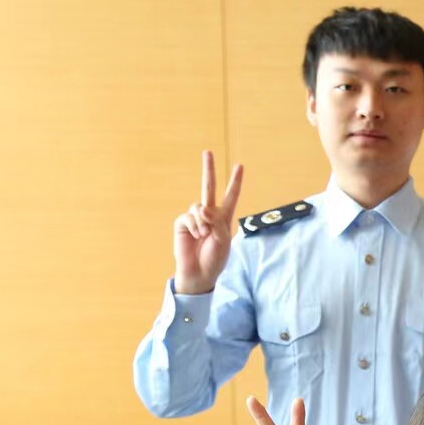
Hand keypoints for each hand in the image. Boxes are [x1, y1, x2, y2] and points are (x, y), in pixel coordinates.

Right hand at [172, 151, 243, 294]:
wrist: (199, 273)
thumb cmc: (215, 259)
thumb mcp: (223, 240)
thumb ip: (217, 222)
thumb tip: (203, 208)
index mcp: (224, 218)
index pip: (231, 196)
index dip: (235, 182)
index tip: (240, 166)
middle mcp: (209, 214)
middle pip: (209, 187)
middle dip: (208, 169)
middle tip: (207, 152)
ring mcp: (195, 218)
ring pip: (198, 206)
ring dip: (203, 221)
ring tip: (204, 235)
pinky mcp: (183, 223)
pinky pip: (189, 217)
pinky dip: (195, 226)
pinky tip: (197, 236)